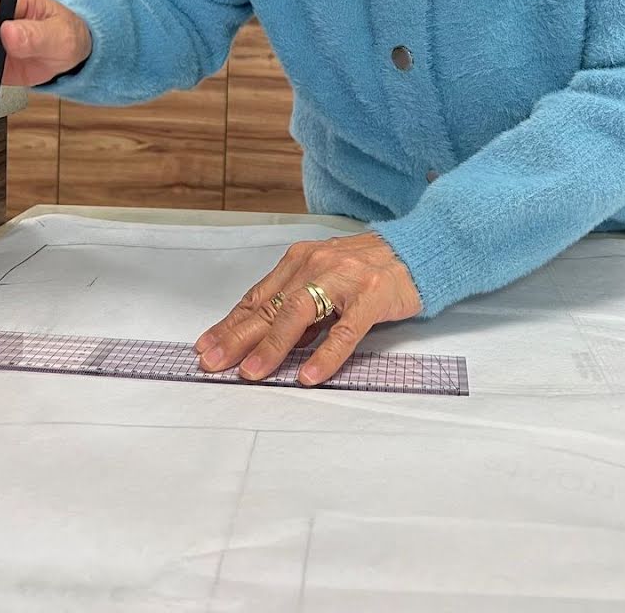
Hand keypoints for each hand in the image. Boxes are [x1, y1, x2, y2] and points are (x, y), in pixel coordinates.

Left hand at [195, 232, 421, 386]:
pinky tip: (310, 374)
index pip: (257, 297)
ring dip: (273, 346)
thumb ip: (297, 305)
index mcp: (300, 260)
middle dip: (237, 337)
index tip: (206, 345)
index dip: (230, 323)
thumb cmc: (367, 269)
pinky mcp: (372, 295)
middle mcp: (316, 264)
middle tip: (213, 362)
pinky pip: (345, 330)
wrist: (417, 250)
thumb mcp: (324, 279)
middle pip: (270, 306)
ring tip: (253, 372)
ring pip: (299, 313)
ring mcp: (344, 278)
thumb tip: (263, 340)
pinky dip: (326, 354)